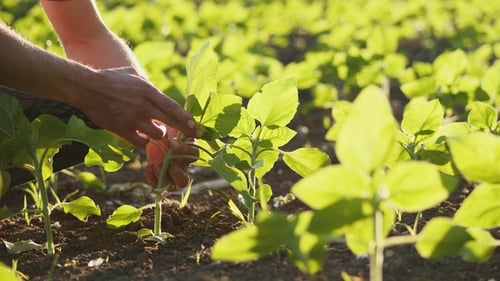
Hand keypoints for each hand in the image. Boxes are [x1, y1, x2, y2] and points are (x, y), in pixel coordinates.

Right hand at [74, 67, 199, 146]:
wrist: (86, 87)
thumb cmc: (110, 78)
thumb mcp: (133, 75)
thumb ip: (148, 85)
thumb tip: (158, 93)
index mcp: (148, 91)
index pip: (173, 107)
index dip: (186, 118)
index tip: (196, 126)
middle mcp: (144, 106)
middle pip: (171, 122)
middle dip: (185, 131)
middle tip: (195, 138)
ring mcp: (133, 119)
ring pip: (157, 135)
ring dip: (158, 135)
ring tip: (153, 130)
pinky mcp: (122, 129)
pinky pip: (140, 142)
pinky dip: (142, 141)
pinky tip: (140, 137)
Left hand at [145, 125, 197, 187]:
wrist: (151, 127)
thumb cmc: (166, 124)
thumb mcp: (175, 122)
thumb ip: (184, 125)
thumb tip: (195, 128)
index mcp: (189, 151)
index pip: (194, 156)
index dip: (184, 151)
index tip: (172, 141)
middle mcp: (181, 165)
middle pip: (184, 181)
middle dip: (176, 173)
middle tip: (168, 162)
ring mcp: (168, 172)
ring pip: (171, 185)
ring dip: (163, 175)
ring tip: (155, 163)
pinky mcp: (156, 173)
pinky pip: (156, 183)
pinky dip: (151, 176)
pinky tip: (149, 164)